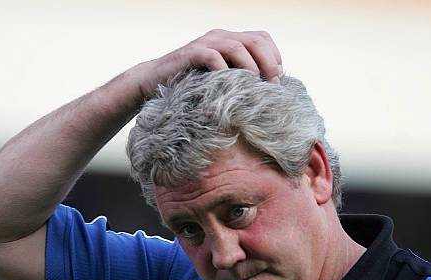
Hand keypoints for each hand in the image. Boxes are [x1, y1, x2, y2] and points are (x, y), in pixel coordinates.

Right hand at [134, 29, 282, 99]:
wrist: (153, 81)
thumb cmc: (190, 85)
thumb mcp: (220, 80)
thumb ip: (240, 78)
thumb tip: (267, 92)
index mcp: (230, 39)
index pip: (263, 39)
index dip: (275, 58)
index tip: (277, 82)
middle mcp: (220, 36)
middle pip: (256, 40)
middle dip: (269, 64)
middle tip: (272, 86)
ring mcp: (206, 42)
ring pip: (238, 47)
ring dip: (251, 68)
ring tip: (254, 87)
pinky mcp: (191, 53)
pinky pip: (213, 57)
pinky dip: (225, 71)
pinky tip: (228, 87)